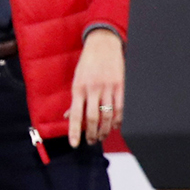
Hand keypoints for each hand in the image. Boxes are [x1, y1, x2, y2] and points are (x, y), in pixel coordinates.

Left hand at [67, 28, 124, 147]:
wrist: (103, 44)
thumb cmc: (87, 63)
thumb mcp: (76, 79)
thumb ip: (74, 99)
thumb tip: (68, 117)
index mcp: (78, 88)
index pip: (76, 115)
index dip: (75, 131)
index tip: (74, 144)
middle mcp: (92, 89)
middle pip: (93, 118)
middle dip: (92, 134)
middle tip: (91, 141)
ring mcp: (107, 87)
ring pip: (108, 115)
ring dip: (105, 129)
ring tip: (103, 136)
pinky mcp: (120, 85)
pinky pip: (120, 107)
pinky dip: (119, 119)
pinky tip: (116, 126)